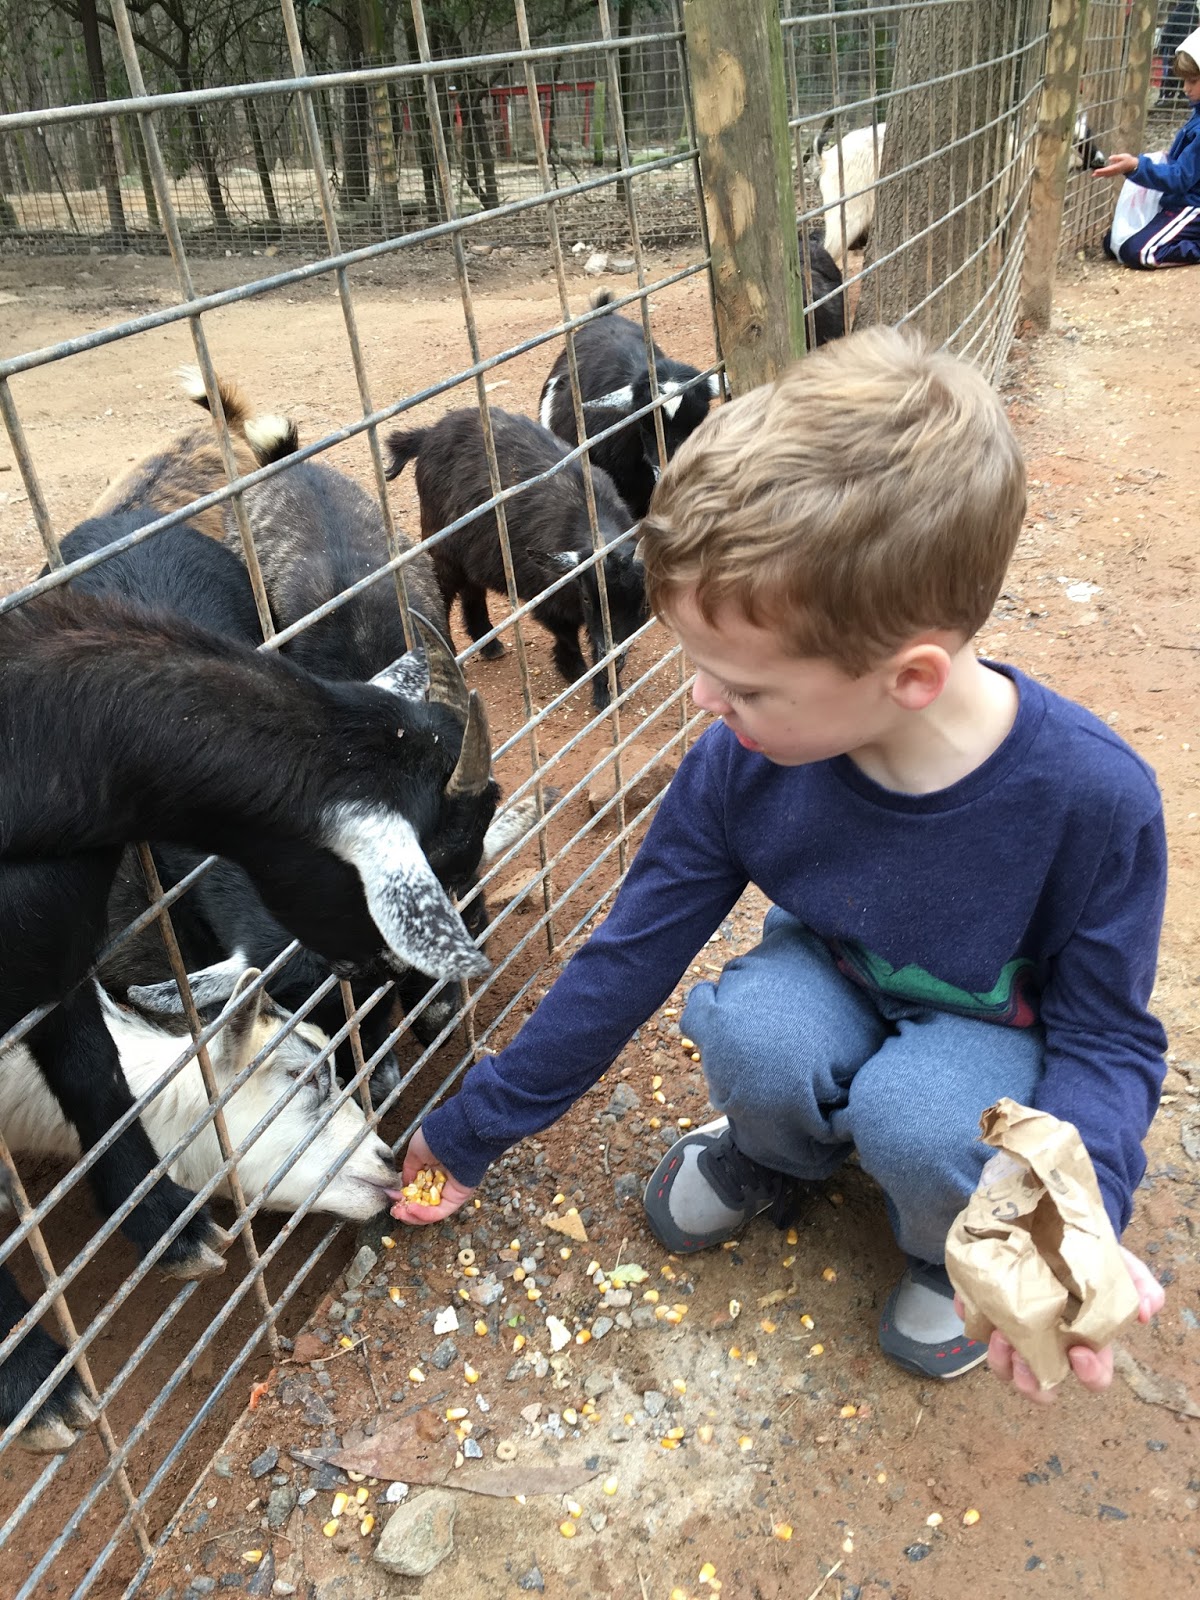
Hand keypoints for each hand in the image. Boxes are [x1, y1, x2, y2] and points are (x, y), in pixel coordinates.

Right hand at [387, 1126, 476, 1224]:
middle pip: (422, 1204)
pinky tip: (410, 1209)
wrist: (454, 1136)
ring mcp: (448, 1192)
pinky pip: (439, 1212)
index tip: (392, 1197)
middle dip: (405, 1210)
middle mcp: (440, 1182)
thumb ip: (409, 1169)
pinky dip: (424, 1214)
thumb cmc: (435, 1138)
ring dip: (412, 1215)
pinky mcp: (456, 1199)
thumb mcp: (415, 1151)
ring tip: (399, 1212)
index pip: (417, 1190)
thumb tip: (404, 1185)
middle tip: (394, 1210)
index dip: (403, 1197)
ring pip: (429, 1212)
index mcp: (432, 1170)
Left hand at [956, 1246, 1163, 1403]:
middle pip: (1040, 1384)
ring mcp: (1017, 1331)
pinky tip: (973, 1307)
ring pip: (1005, 1367)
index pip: (1092, 1376)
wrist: (1052, 1223)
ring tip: (999, 1334)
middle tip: (1025, 1358)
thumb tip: (1147, 1310)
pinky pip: (975, 1326)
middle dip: (1031, 1382)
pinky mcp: (988, 1311)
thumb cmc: (1088, 1255)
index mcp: (1085, 1341)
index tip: (1080, 1353)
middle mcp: (1049, 1344)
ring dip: (1000, 1361)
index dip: (1089, 1375)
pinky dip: (974, 1322)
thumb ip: (1140, 1283)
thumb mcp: (1120, 1263)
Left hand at [1093, 153, 1138, 177]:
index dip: (1101, 170)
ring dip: (1100, 175)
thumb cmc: (1128, 160)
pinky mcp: (1115, 173)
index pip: (1106, 169)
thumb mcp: (1123, 156)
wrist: (1133, 165)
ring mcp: (1115, 173)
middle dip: (1099, 174)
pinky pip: (1108, 175)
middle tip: (1092, 174)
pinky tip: (1101, 175)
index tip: (1096, 171)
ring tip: (1094, 175)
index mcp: (1116, 167)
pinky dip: (1104, 175)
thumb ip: (1116, 157)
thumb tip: (1110, 158)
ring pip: (1106, 174)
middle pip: (1105, 173)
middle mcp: (1114, 171)